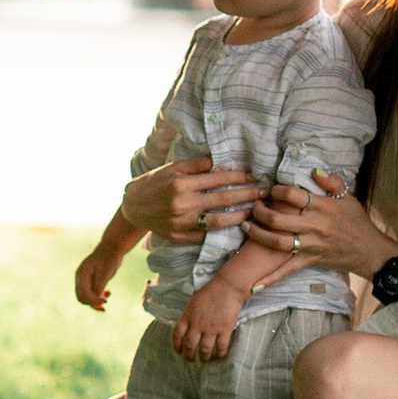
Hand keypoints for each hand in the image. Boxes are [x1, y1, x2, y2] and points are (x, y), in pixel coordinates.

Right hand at [74, 240, 125, 311]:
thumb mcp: (105, 272)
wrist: (111, 248)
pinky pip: (90, 293)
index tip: (106, 301)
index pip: (83, 294)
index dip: (94, 301)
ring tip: (107, 295)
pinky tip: (107, 292)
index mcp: (82, 275)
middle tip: (106, 302)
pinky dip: (97, 296)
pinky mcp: (90, 280)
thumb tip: (96, 298)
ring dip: (95, 300)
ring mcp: (84, 279)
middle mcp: (80, 278)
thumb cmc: (109, 258)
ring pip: (86, 296)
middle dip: (93, 303)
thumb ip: (99, 285)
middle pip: (82, 297)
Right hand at [118, 155, 262, 245]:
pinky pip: (206, 236)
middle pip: (223, 200)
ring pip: (218, 221)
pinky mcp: (180, 237)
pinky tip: (235, 226)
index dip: (239, 177)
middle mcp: (182, 204)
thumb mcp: (172, 167)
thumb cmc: (155, 182)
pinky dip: (223, 232)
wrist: (133, 206)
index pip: (218, 179)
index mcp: (181, 183)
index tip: (254, 176)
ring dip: (239, 216)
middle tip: (264, 193)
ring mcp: (181, 223)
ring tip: (253, 211)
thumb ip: (197, 164)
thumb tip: (221, 161)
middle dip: (247, 195)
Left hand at [173, 280, 240, 360]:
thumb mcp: (193, 302)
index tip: (178, 351)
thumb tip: (187, 325)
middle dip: (189, 355)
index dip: (176, 345)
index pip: (177, 334)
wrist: (227, 287)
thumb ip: (189, 314)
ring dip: (204, 357)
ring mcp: (211, 328)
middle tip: (190, 360)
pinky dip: (220, 354)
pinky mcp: (224, 330)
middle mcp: (197, 325)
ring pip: (205, 349)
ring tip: (204, 360)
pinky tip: (219, 357)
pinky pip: (221, 347)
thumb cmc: (210, 291)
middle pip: (190, 345)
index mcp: (188, 316)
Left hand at [240, 170, 396, 286]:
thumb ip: (332, 182)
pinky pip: (287, 270)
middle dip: (260, 212)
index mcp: (323, 207)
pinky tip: (254, 285)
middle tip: (252, 207)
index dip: (277, 190)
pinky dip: (270, 278)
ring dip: (257, 236)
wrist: (370, 251)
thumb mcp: (348, 198)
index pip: (293, 195)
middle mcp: (315, 226)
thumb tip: (314, 170)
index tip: (269, 190)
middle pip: (279, 219)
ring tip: (245, 227)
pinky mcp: (310, 260)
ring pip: (278, 243)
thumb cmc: (357, 222)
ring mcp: (311, 245)